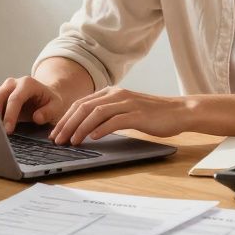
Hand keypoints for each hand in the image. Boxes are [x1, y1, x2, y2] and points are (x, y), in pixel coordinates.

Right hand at [0, 76, 68, 132]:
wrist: (44, 95)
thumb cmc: (49, 101)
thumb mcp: (56, 106)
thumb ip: (49, 111)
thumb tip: (37, 117)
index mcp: (27, 83)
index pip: (15, 99)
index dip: (10, 115)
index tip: (8, 130)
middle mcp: (12, 83)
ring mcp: (3, 87)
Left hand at [49, 87, 189, 144]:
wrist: (178, 111)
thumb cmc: (152, 114)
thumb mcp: (125, 110)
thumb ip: (107, 114)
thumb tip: (86, 128)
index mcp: (111, 92)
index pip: (81, 104)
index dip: (65, 118)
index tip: (56, 133)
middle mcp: (117, 95)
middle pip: (84, 107)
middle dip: (67, 124)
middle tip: (57, 140)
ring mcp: (127, 103)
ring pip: (96, 113)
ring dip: (80, 128)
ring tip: (72, 141)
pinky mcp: (137, 114)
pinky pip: (115, 120)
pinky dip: (101, 129)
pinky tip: (93, 138)